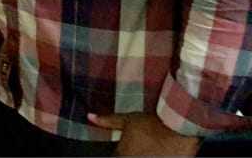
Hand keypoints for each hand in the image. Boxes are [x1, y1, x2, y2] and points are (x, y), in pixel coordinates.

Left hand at [86, 112, 200, 155]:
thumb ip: (108, 121)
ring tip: (151, 148)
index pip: (115, 157)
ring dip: (145, 156)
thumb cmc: (154, 121)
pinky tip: (159, 152)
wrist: (180, 125)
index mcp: (123, 155)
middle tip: (142, 146)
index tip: (126, 148)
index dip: (120, 153)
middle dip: (133, 154)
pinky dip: (156, 157)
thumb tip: (90, 116)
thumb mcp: (129, 119)